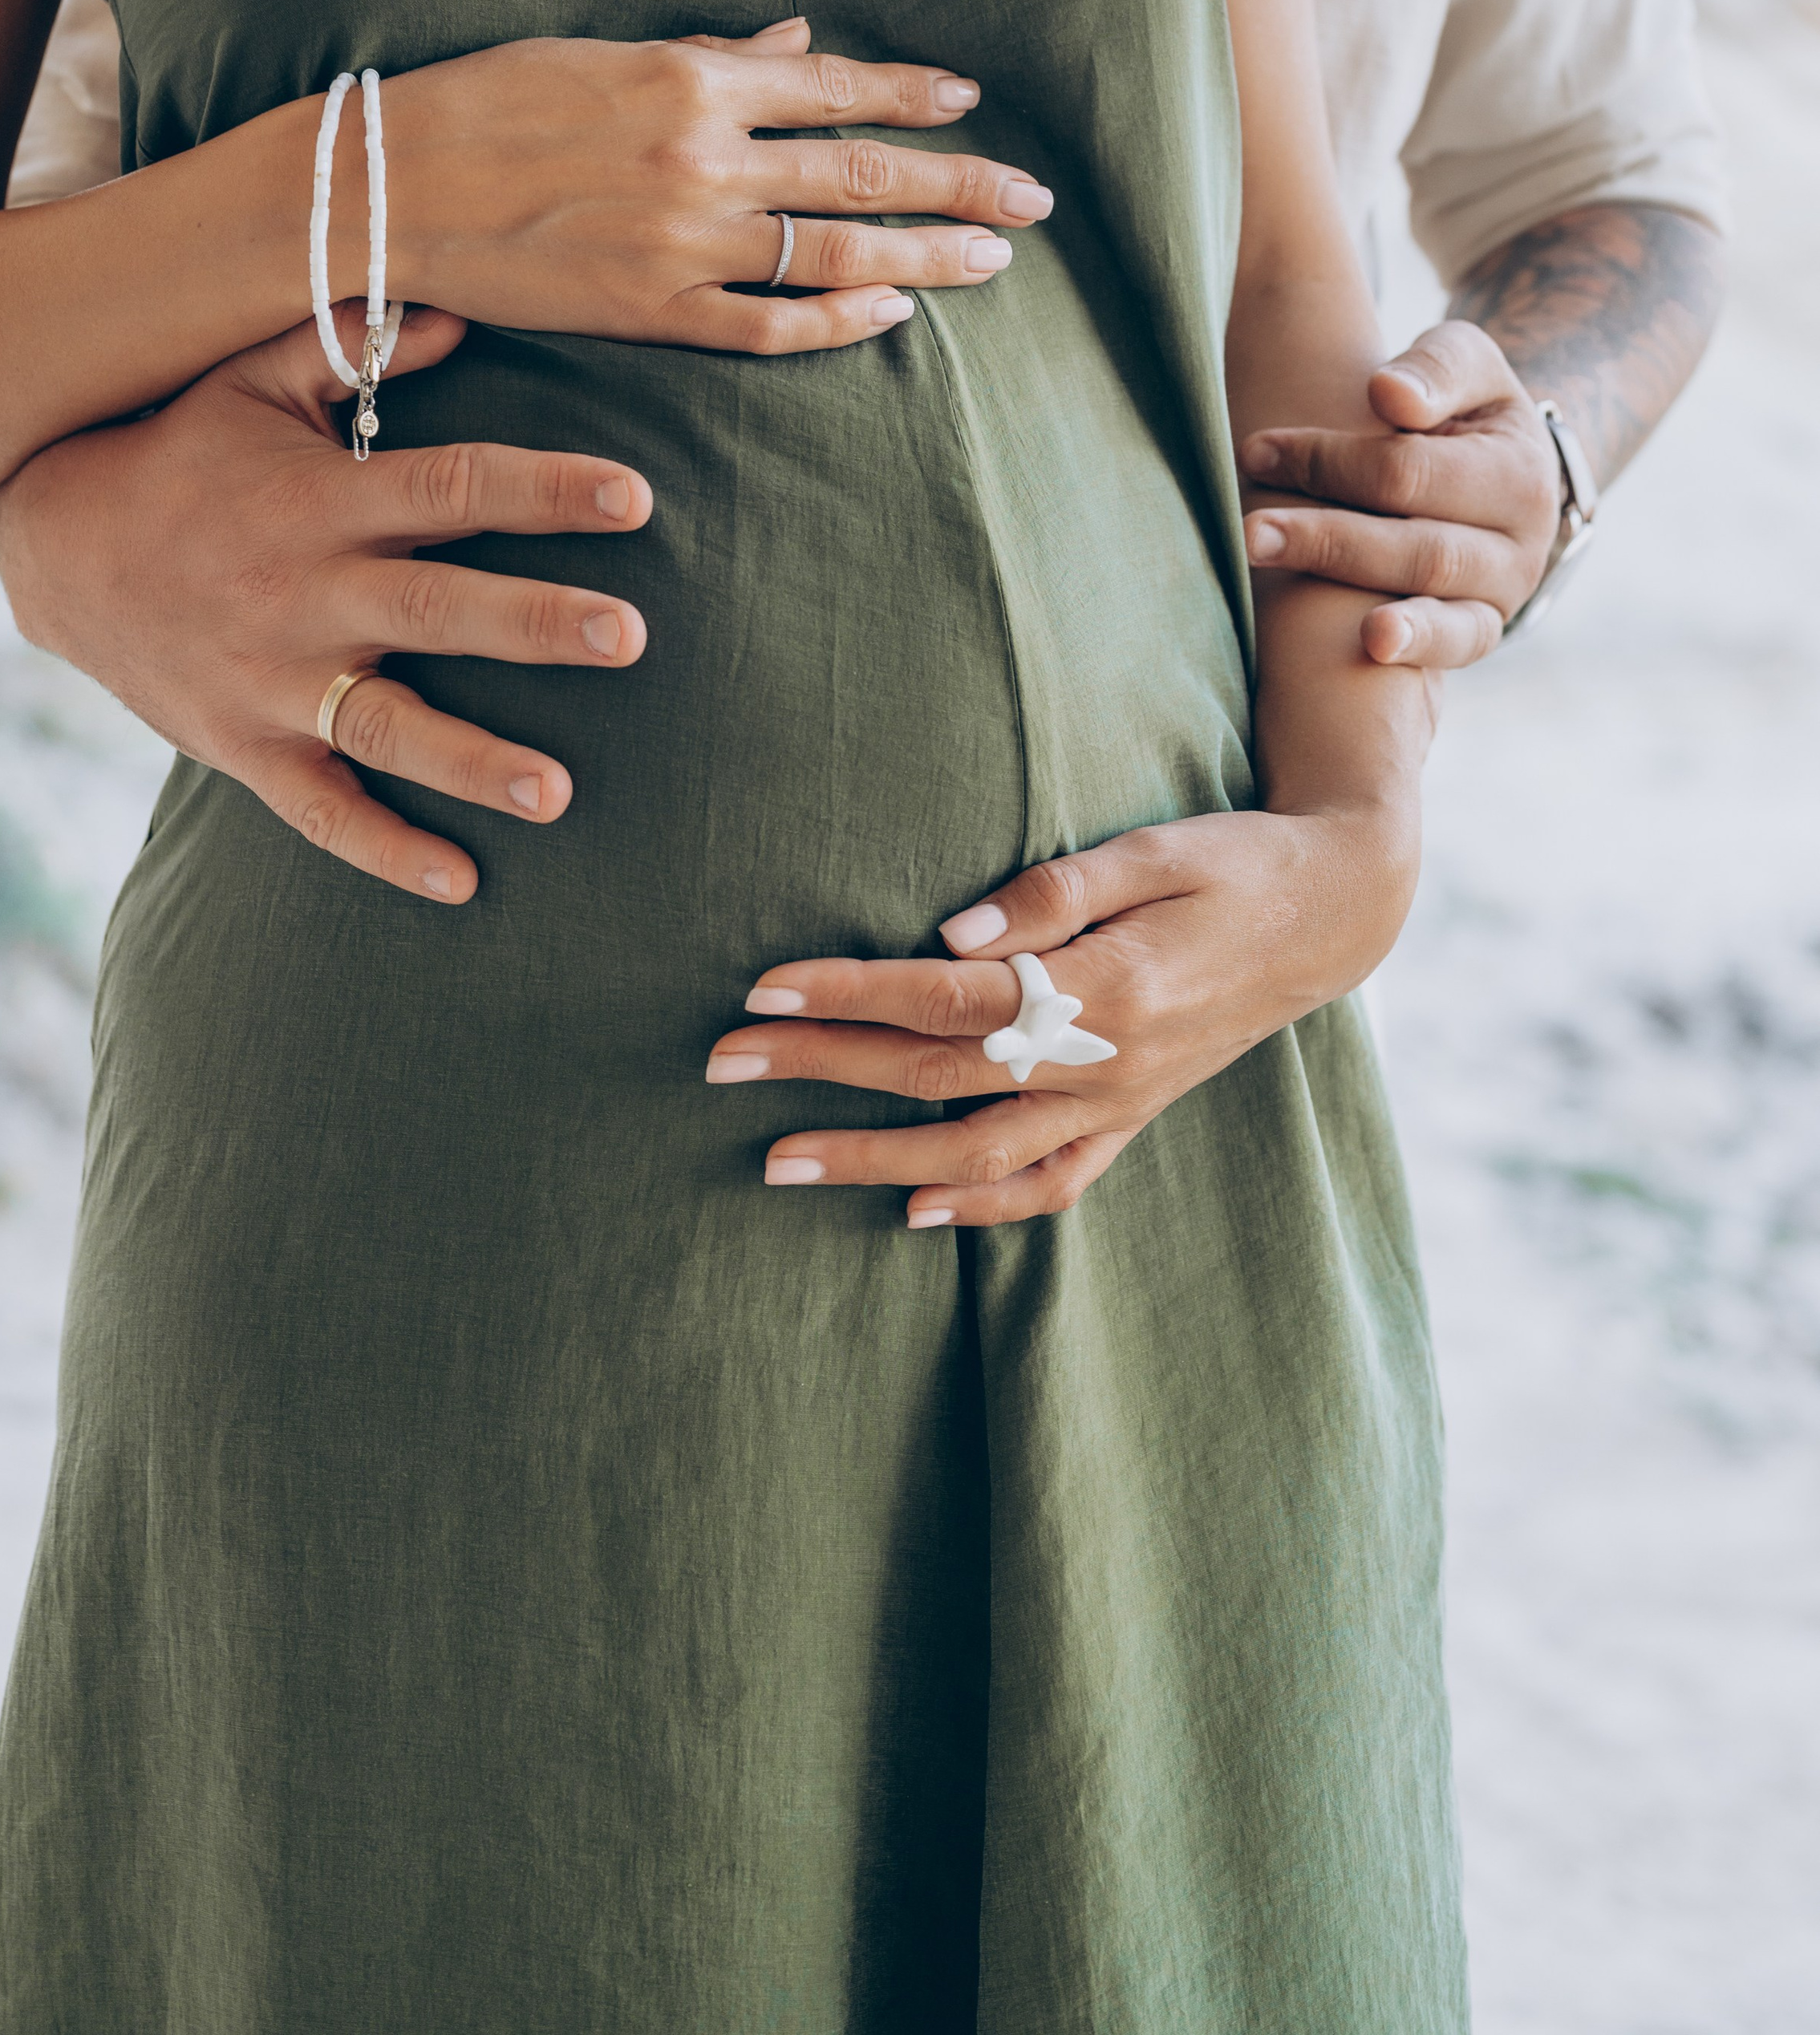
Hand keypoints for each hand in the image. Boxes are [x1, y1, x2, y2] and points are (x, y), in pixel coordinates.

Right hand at [0, 306, 652, 903]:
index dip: (543, 491)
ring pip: (384, 728)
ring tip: (557, 794)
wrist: (55, 549)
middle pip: (435, 611)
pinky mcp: (243, 747)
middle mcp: (303, 595)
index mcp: (320, 502)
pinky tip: (461, 882)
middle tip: (630, 636)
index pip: (450, 488)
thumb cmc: (179, 454)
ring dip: (472, 763)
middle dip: (534, 624)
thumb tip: (459, 311)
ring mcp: (271, 682)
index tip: (635, 498)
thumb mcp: (250, 381)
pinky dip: (385, 848)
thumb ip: (351, 344)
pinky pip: (319, 810)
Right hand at [374, 15, 1051, 353]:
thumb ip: (711, 52)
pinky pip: (769, 325)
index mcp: (692, 81)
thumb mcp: (601, 54)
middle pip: (864, 170)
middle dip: (960, 184)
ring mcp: (684, 242)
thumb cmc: (486, 104)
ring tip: (994, 259)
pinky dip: (838, 321)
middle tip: (1032, 200)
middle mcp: (705, 158)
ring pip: (836, 249)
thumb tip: (801, 38)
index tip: (971, 103)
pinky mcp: (651, 310)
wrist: (391, 186)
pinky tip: (890, 315)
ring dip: (926, 254)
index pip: (836, 85)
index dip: (913, 95)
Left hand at [704, 797, 1419, 1226]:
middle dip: (821, 1072)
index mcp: (1105, 987)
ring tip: (777, 1162)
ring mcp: (1123, 1101)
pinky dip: (983, 1207)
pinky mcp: (1137, 1115)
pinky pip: (1053, 1181)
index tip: (763, 990)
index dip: (848, 994)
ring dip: (872, 1161)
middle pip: (938, 1077)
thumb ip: (1056, 891)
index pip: (945, 998)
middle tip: (721, 1061)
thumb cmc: (1238, 861)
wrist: (1339, 911)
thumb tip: (954, 931)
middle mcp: (1107, 1061)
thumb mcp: (1156, 849)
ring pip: (979, 1154)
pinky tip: (916, 1212)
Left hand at [1238, 320, 1560, 668]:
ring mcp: (1504, 595)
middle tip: (1249, 531)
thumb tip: (1389, 393)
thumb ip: (1436, 368)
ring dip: (1351, 586)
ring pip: (1434, 598)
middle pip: (1419, 545)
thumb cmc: (1460, 407)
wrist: (1496, 472)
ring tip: (1280, 576)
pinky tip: (1368, 645)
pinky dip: (1417, 647)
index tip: (1257, 451)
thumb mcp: (1464, 363)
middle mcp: (1523, 542)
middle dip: (1327, 537)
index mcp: (1521, 470)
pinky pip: (1457, 646)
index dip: (1330, 462)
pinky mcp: (1482, 631)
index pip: (1409, 471)